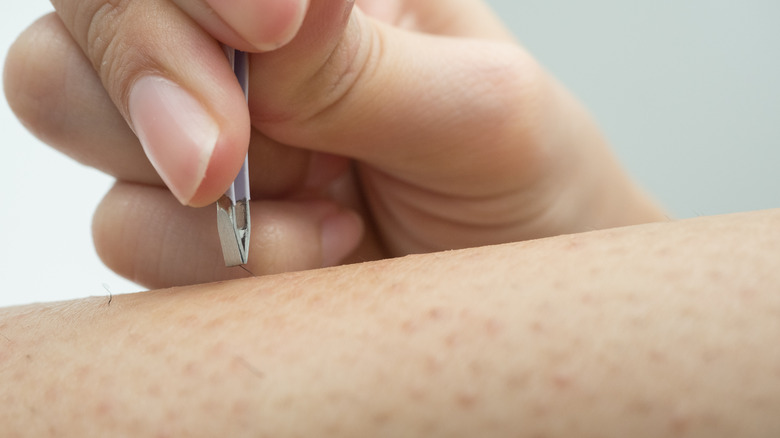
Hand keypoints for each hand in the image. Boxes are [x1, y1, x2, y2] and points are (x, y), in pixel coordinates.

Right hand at [4, 0, 663, 287]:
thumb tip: (267, 1)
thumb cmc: (527, 190)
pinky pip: (128, 234)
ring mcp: (207, 146)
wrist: (523, 306)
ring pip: (80, 125)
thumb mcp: (478, 114)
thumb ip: (356, 66)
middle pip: (89, 27)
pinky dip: (216, 259)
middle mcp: (244, 62)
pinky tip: (323, 256)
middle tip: (231, 151)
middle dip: (151, 79)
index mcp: (317, 1)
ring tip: (336, 219)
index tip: (271, 25)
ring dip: (199, 194)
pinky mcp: (190, 236)